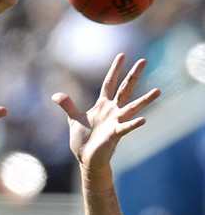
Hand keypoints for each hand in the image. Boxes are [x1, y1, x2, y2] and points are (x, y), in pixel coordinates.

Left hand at [52, 54, 160, 181]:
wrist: (86, 159)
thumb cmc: (83, 140)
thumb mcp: (73, 120)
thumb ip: (67, 106)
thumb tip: (55, 95)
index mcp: (102, 106)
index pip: (109, 83)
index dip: (114, 69)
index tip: (122, 55)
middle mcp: (112, 111)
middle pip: (124, 89)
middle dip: (133, 75)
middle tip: (144, 60)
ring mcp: (115, 122)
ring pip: (132, 107)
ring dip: (144, 100)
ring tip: (158, 91)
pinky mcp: (115, 135)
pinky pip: (126, 128)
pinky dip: (133, 124)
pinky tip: (143, 120)